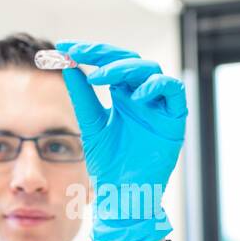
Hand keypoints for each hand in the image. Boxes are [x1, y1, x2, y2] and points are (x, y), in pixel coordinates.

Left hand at [57, 41, 186, 240]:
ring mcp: (159, 105)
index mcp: (123, 95)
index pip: (109, 63)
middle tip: (79, 54)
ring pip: (150, 69)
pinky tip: (135, 96)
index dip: (89, 51)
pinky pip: (173, 91)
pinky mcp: (174, 118)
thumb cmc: (109, 163)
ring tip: (99, 77)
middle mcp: (142, 95)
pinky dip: (156, 87)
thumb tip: (68, 66)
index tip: (65, 47)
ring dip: (124, 68)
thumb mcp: (91, 124)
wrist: (123, 193)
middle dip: (103, 54)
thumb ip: (82, 96)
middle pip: (129, 59)